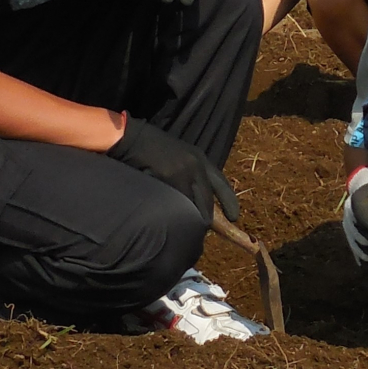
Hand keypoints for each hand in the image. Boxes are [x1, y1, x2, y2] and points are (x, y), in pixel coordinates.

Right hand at [110, 118, 238, 222]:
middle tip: (203, 231)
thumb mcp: (178, 158)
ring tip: (186, 230)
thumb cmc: (151, 149)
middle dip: (206, 218)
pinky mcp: (171, 176)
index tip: (235, 217)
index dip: (229, 201)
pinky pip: (177, 201)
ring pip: (193, 203)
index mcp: (200, 159)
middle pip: (207, 199)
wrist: (132, 138)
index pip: (221, 182)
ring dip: (190, 218)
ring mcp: (185, 170)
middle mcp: (197, 164)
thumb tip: (195, 200)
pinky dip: (175, 212)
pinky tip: (170, 219)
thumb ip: (189, 176)